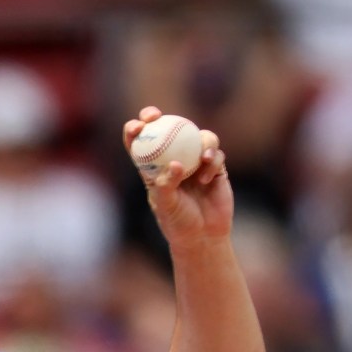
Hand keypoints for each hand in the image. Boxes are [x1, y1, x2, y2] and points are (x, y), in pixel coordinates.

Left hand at [124, 107, 232, 249]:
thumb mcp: (166, 206)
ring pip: (198, 137)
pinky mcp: (215, 167)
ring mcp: (196, 162)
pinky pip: (216, 154)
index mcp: (154, 169)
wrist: (204, 236)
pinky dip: (212, 162)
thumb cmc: (178, 222)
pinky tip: (207, 179)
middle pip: (168, 130)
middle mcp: (174, 160)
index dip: (135, 130)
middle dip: (160, 117)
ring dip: (201, 143)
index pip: (141, 144)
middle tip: (157, 115)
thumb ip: (167, 185)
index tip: (137, 125)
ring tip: (202, 161)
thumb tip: (175, 163)